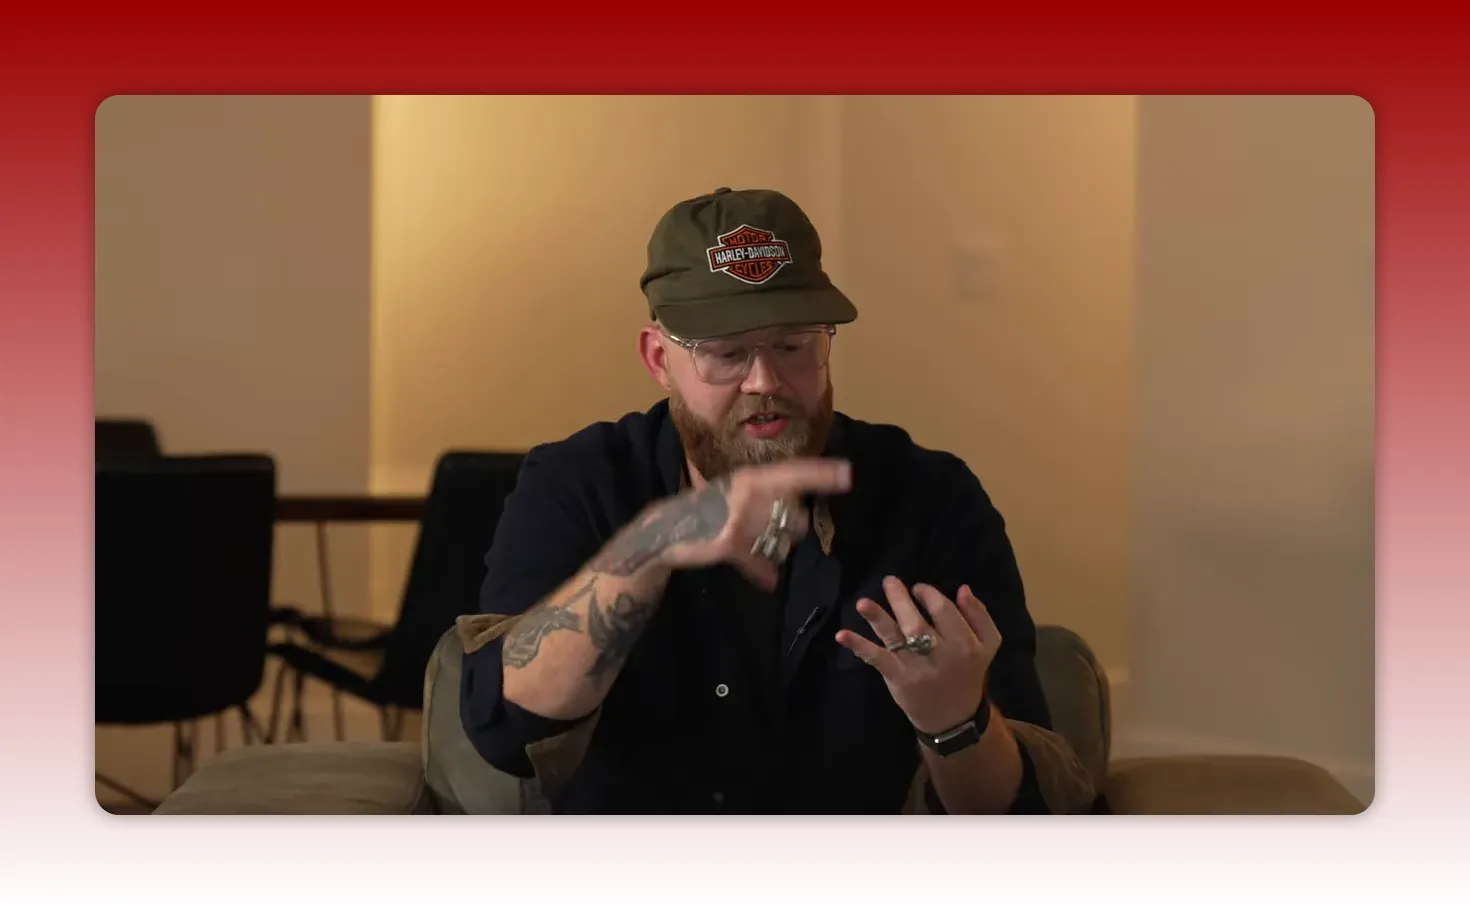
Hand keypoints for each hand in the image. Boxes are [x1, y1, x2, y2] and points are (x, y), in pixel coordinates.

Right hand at [660, 458, 851, 589]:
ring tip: (752, 545)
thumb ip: (765, 509)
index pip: (794, 473)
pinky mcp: (729, 541)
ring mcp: (740, 516)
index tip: (848, 473)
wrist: (667, 529)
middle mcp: (750, 492)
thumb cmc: (705, 512)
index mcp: (753, 477)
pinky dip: (761, 572)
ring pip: (779, 540)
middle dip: (793, 529)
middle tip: (771, 531)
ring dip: (772, 548)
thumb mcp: (735, 500)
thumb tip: (794, 518)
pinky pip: (757, 563)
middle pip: (795, 516)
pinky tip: (764, 579)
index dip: (821, 474)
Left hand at [835, 577, 1000, 734]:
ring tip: (862, 602)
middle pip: (917, 621)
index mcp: (965, 644)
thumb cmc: (967, 672)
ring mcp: (916, 667)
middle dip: (901, 599)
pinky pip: (877, 659)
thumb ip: (979, 615)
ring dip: (877, 618)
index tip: (918, 588)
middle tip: (889, 581)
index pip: (944, 610)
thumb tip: (962, 589)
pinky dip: (859, 646)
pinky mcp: (897, 677)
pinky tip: (842, 634)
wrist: (953, 716)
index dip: (928, 594)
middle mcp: (940, 654)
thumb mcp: (987, 645)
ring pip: (896, 637)